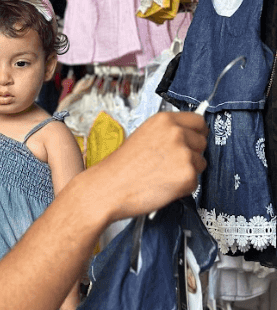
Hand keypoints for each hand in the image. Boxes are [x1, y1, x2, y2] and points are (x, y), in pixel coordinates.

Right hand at [91, 112, 207, 222]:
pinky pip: (195, 182)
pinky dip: (182, 188)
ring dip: (187, 172)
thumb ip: (167, 133)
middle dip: (191, 154)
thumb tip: (188, 137)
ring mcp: (184, 154)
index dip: (196, 133)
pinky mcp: (188, 175)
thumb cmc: (121, 167)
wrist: (108, 188)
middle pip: (202, 142)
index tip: (191, 141)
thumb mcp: (143, 136)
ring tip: (162, 176)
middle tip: (168, 164)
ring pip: (200, 164)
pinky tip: (163, 186)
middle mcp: (176, 133)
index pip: (199, 121)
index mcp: (164, 120)